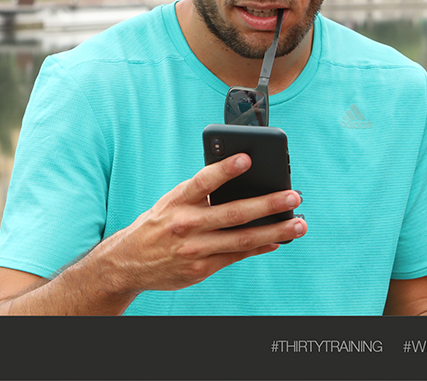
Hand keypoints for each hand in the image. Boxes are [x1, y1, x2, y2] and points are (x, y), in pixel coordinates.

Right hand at [100, 153, 304, 294]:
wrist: (128, 262)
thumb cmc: (159, 224)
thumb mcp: (171, 202)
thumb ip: (201, 193)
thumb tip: (242, 182)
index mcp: (177, 201)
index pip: (203, 181)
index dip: (226, 169)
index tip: (248, 158)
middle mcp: (186, 225)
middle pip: (233, 213)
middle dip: (267, 204)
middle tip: (293, 196)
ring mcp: (194, 249)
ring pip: (242, 239)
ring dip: (275, 231)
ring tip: (298, 224)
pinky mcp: (200, 269)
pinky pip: (236, 256)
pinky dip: (259, 247)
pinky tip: (277, 240)